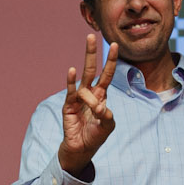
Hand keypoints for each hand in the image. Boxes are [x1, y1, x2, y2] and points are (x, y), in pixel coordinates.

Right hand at [57, 34, 118, 173]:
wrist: (81, 148)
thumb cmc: (95, 136)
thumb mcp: (107, 126)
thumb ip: (107, 116)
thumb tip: (100, 107)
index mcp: (101, 95)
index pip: (107, 75)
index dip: (111, 61)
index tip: (115, 45)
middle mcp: (90, 93)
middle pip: (92, 69)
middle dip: (92, 53)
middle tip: (91, 36)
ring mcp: (78, 98)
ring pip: (84, 79)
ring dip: (88, 70)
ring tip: (91, 77)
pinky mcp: (69, 105)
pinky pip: (71, 91)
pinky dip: (71, 81)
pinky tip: (72, 70)